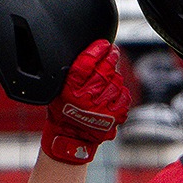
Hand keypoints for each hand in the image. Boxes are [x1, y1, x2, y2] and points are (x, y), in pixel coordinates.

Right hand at [40, 40, 130, 164]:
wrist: (70, 139)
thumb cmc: (64, 111)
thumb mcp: (58, 90)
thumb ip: (70, 73)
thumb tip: (90, 52)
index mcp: (69, 91)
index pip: (84, 64)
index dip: (96, 50)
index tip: (103, 44)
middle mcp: (85, 100)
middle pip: (103, 71)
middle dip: (111, 57)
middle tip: (113, 51)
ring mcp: (101, 110)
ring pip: (116, 82)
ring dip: (115, 76)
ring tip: (110, 75)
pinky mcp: (113, 118)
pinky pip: (124, 97)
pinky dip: (122, 92)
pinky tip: (115, 91)